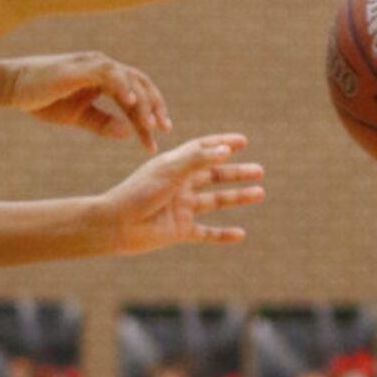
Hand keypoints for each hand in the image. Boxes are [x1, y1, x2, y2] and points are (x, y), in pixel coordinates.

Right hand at [6, 51, 171, 152]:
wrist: (13, 86)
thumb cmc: (44, 99)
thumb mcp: (78, 116)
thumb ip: (103, 123)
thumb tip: (127, 134)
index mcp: (106, 79)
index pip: (136, 94)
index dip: (150, 113)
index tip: (159, 135)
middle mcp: (104, 67)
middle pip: (140, 84)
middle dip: (154, 108)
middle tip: (162, 131)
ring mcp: (94, 64)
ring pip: (129, 78)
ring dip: (142, 101)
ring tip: (149, 124)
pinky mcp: (81, 66)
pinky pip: (108, 73)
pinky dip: (122, 85)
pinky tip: (130, 102)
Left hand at [102, 135, 263, 254]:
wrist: (116, 225)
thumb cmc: (138, 193)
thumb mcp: (169, 171)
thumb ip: (197, 159)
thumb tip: (226, 150)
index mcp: (173, 166)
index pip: (202, 150)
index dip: (222, 144)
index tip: (243, 141)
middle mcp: (179, 186)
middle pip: (213, 176)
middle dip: (236, 173)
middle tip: (259, 170)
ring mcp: (180, 209)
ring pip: (215, 202)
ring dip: (237, 198)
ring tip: (260, 193)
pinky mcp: (179, 231)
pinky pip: (206, 233)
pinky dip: (222, 235)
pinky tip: (240, 234)